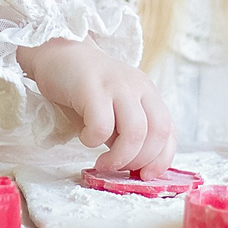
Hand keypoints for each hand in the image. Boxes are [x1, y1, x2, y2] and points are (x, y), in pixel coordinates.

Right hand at [15, 37, 177, 174]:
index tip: (145, 176)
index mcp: (148, 94)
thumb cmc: (86, 90)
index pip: (169, 131)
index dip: (161, 159)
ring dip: (120, 157)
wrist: (58, 51)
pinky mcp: (91, 86)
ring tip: (102, 162)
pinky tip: (84, 136)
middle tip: (118, 169)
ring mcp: (116, 85)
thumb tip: (136, 168)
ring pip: (136, 131)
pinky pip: (102, 124)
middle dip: (140, 161)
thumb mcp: (116, 111)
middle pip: (157, 132)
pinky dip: (93, 140)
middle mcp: (138, 87)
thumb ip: (128, 133)